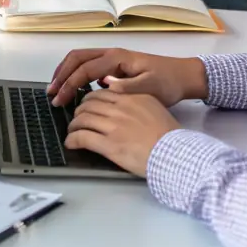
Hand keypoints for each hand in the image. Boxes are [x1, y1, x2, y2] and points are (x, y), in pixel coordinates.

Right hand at [47, 47, 207, 106]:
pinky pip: (88, 64)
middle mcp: (111, 54)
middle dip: (61, 75)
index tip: (59, 100)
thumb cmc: (167, 83)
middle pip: (77, 58)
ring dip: (66, 72)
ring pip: (81, 59)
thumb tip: (105, 84)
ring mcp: (112, 58)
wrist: (183, 76)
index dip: (69, 85)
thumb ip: (127, 86)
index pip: (85, 70)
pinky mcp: (114, 64)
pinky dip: (76, 73)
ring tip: (56, 89)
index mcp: (117, 58)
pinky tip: (74, 88)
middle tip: (51, 94)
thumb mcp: (150, 88)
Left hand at [66, 91, 181, 175]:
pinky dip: (72, 139)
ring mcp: (114, 126)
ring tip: (72, 131)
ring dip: (73, 125)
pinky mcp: (109, 144)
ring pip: (82, 119)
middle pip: (88, 104)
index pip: (102, 93)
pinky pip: (82, 137)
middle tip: (77, 119)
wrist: (176, 154)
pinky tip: (70, 143)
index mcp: (133, 97)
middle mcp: (121, 108)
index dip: (90, 99)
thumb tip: (120, 99)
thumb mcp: (154, 109)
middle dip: (79, 111)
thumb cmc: (169, 135)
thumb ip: (136, 102)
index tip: (87, 106)